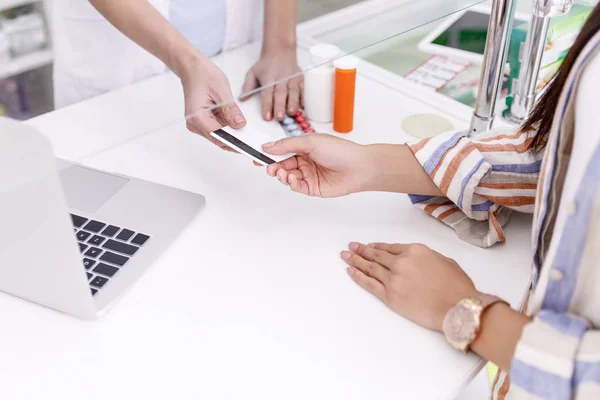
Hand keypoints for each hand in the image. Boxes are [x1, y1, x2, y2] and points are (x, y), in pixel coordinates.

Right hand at [181, 56, 246, 150]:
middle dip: (235, 140)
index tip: (247, 145)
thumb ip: (231, 110)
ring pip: (218, 136)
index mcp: (197, 117)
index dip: (234, 142)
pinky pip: (217, 129)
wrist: (192, 68)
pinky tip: (238, 125)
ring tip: (247, 133)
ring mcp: (197, 124)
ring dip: (232, 134)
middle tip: (252, 140)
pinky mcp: (202, 121)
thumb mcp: (222, 90)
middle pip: (218, 139)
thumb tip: (240, 125)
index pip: (218, 136)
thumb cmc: (203, 75)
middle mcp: (194, 124)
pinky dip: (228, 128)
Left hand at [241, 49, 302, 120]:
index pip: (267, 92)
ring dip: (293, 103)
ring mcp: (292, 77)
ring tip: (291, 113)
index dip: (267, 105)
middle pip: (281, 93)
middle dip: (280, 106)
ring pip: (293, 91)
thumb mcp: (253, 72)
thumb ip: (247, 86)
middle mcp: (281, 77)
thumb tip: (242, 99)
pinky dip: (304, 98)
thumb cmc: (266, 65)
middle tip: (279, 117)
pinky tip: (303, 107)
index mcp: (268, 76)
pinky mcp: (301, 78)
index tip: (267, 116)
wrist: (280, 50)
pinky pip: (303, 89)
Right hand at [262, 134, 375, 197]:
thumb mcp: (310, 141)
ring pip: (288, 176)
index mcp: (304, 147)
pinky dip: (292, 183)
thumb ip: (287, 144)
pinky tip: (293, 179)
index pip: (282, 150)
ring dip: (282, 175)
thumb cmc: (339, 150)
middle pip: (282, 164)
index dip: (270, 153)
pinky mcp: (312, 188)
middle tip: (268, 167)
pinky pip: (297, 187)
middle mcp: (305, 161)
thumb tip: (268, 146)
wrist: (359, 168)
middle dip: (274, 166)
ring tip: (283, 173)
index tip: (258, 155)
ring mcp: (308, 175)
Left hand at [341, 242, 477, 331]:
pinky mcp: (390, 296)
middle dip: (362, 250)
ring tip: (345, 255)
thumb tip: (418, 261)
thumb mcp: (445, 261)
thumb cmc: (457, 286)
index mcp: (415, 250)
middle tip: (351, 246)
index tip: (370, 246)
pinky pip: (369, 284)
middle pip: (377, 255)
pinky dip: (358, 276)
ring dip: (355, 260)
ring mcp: (393, 279)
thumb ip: (427, 257)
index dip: (378, 247)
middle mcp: (401, 262)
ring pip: (370, 267)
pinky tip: (350, 271)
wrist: (457, 307)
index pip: (391, 247)